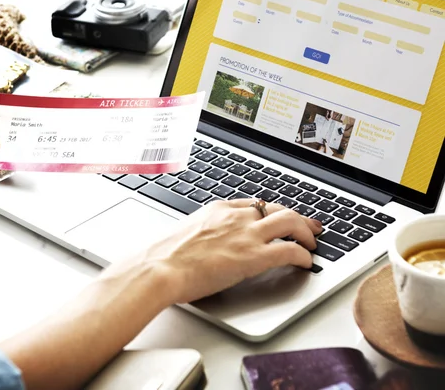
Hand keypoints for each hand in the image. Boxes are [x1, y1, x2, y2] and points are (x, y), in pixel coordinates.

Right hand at [126, 199, 321, 303]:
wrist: (159, 267)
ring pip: (291, 222)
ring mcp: (246, 234)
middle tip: (309, 226)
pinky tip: (305, 262)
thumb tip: (205, 244)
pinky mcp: (254, 256)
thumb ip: (203, 234)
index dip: (272, 212)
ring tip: (312, 243)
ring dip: (306, 233)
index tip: (278, 218)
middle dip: (298, 218)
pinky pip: (290, 250)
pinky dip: (303, 255)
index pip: (254, 204)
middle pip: (278, 209)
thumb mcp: (185, 233)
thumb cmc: (164, 256)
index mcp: (218, 209)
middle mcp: (235, 217)